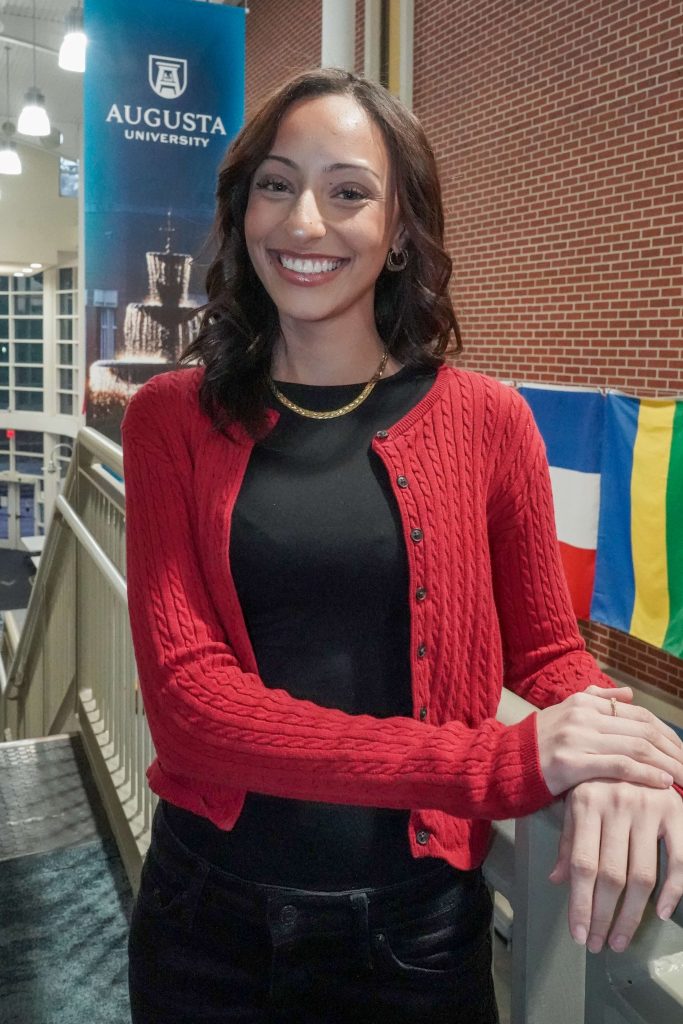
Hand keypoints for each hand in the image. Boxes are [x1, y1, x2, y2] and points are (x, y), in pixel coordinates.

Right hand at [535, 686, 682, 793]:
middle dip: (673, 749)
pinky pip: (618, 766)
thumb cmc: (536, 743)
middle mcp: (582, 716)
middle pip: (642, 729)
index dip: (666, 732)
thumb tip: (628, 694)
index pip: (637, 714)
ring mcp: (577, 738)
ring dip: (667, 763)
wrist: (502, 763)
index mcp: (583, 703)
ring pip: (635, 747)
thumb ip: (595, 699)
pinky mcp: (571, 763)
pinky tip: (663, 783)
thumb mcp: (564, 712)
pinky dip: (646, 774)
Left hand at [549, 780, 682, 952]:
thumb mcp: (576, 799)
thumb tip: (556, 879)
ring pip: (642, 875)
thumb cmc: (601, 778)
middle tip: (599, 944)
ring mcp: (649, 808)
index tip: (579, 934)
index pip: (581, 864)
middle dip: (604, 916)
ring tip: (621, 938)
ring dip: (632, 915)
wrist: (637, 745)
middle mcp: (617, 804)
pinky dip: (673, 892)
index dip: (580, 903)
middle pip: (610, 876)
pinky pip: (678, 860)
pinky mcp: (676, 811)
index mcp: (586, 802)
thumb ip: (569, 839)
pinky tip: (660, 913)